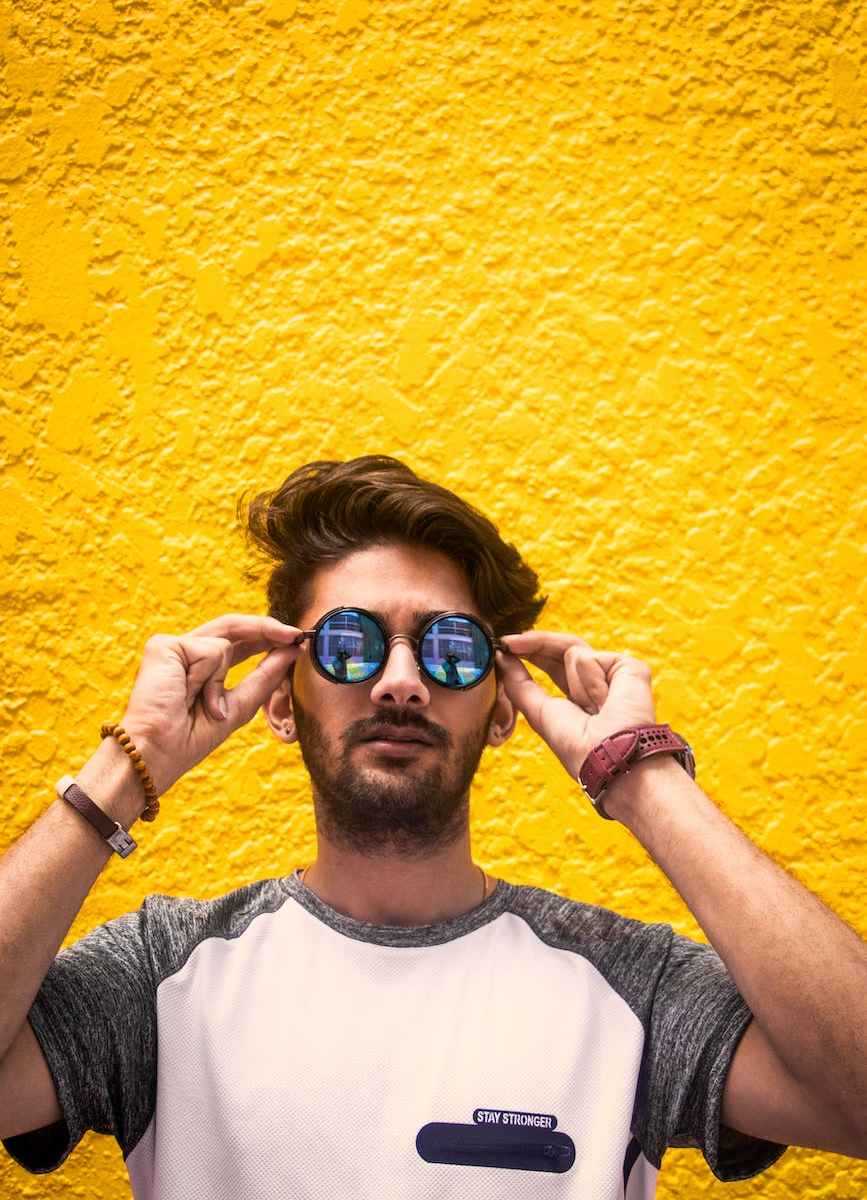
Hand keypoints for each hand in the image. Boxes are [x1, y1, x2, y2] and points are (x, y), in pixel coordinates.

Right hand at [119, 613, 303, 796]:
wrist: (159, 751)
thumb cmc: (192, 738)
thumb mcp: (239, 706)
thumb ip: (264, 677)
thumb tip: (291, 651)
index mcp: (202, 668)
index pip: (239, 643)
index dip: (267, 637)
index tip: (296, 639)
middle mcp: (186, 653)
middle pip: (233, 628)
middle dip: (267, 629)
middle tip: (295, 635)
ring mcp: (173, 648)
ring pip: (224, 642)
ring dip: (221, 680)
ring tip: (206, 707)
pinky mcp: (164, 645)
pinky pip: (209, 649)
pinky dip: (208, 676)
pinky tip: (187, 694)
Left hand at [496, 631, 656, 784]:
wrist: (610, 758)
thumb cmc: (578, 747)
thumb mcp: (539, 712)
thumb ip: (519, 684)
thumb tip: (503, 658)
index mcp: (579, 696)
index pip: (552, 663)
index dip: (530, 652)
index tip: (505, 645)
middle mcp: (598, 682)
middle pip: (562, 648)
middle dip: (534, 643)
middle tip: (508, 642)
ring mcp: (614, 674)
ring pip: (573, 650)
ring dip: (572, 681)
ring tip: (592, 708)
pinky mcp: (629, 667)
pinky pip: (590, 658)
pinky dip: (589, 679)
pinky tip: (603, 701)